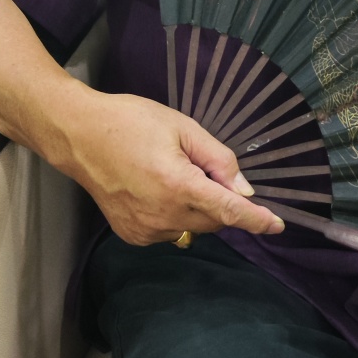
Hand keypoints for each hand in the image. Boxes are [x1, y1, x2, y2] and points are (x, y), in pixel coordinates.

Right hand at [65, 90, 284, 244]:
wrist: (80, 136)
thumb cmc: (132, 122)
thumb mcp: (181, 127)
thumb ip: (217, 159)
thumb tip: (243, 189)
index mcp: (178, 185)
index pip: (228, 211)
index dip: (256, 219)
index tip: (277, 225)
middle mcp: (163, 216)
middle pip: (213, 220)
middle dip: (220, 200)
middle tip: (203, 167)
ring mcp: (145, 230)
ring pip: (192, 227)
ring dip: (197, 208)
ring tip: (172, 172)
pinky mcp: (132, 235)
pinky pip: (169, 230)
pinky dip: (175, 215)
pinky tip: (156, 189)